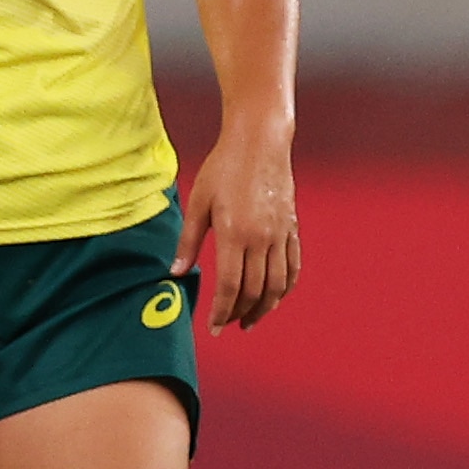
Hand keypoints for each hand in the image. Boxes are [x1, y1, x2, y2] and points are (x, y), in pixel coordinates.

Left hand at [177, 118, 301, 330]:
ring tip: (250, 320)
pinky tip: (274, 297)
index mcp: (234, 233)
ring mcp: (281, 234)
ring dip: (264, 307)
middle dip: (239, 313)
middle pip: (254, 290)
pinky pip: (292, 267)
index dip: (221, 311)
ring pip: (277, 285)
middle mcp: (261, 238)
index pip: (229, 286)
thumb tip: (176, 273)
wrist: (260, 142)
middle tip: (227, 324)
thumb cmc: (224, 167)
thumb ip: (188, 242)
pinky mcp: (292, 229)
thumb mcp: (198, 203)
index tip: (214, 327)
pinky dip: (285, 288)